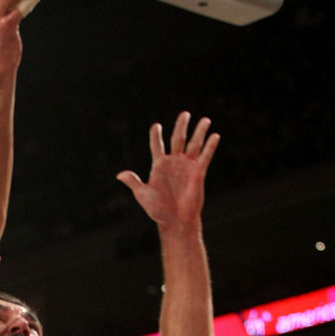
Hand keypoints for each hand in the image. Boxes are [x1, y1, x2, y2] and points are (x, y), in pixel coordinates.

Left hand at [116, 112, 219, 230]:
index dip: (156, 136)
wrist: (175, 221)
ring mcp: (187, 166)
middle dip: (181, 126)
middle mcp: (174, 163)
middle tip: (185, 113)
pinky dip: (209, 147)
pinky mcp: (198, 173)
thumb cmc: (158, 210)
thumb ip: (134, 182)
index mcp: (159, 165)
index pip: (157, 146)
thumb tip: (119, 174)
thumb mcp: (143, 195)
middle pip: (178, 139)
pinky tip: (214, 136)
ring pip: (194, 145)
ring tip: (205, 119)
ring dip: (199, 132)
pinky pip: (204, 157)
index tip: (156, 126)